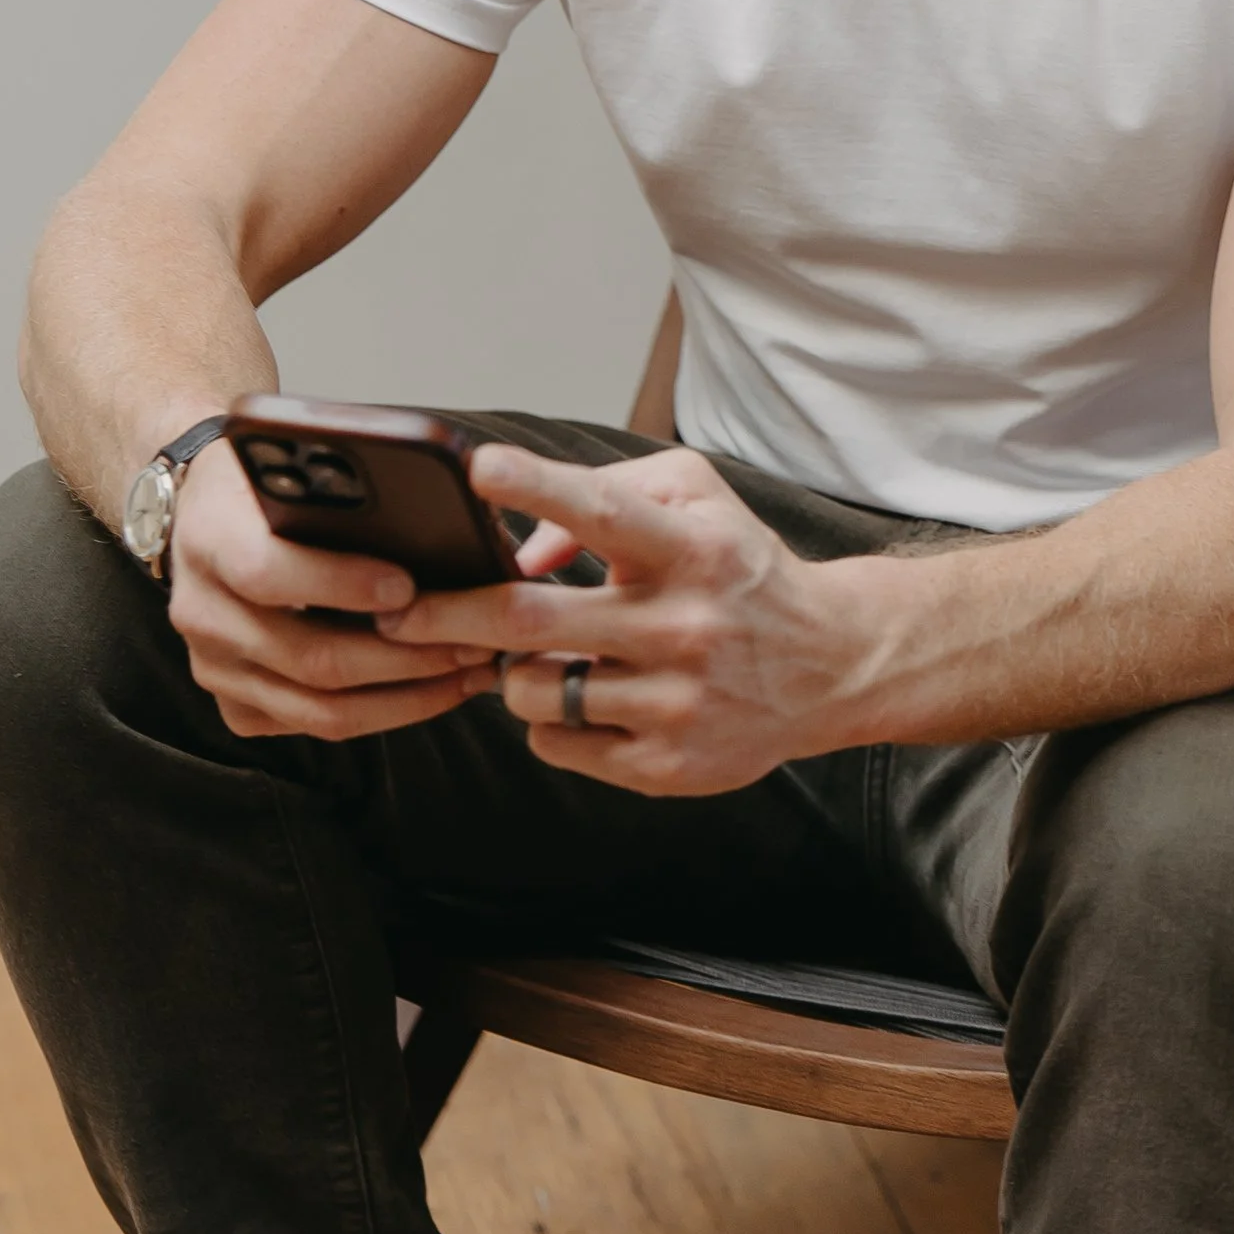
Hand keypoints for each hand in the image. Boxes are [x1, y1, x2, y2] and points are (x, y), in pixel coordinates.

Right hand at [166, 435, 502, 741]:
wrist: (203, 514)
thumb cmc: (268, 481)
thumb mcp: (293, 459)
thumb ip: (348, 488)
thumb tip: (448, 518)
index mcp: (212, 539)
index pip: (269, 572)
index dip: (340, 583)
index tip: (408, 584)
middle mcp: (204, 612)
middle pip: (310, 658)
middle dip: (405, 655)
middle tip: (475, 638)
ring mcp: (215, 669)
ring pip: (319, 709)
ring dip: (408, 696)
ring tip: (473, 670)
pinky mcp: (235, 706)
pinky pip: (315, 726)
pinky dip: (383, 714)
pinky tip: (436, 688)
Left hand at [381, 443, 865, 796]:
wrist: (830, 663)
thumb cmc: (742, 570)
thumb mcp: (697, 500)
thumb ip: (609, 494)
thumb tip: (523, 553)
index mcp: (693, 551)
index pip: (604, 512)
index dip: (537, 487)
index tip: (479, 468)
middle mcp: (685, 627)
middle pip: (534, 622)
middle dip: (452, 614)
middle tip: (403, 611)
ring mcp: (676, 704)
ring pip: (534, 692)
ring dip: (510, 673)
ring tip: (536, 657)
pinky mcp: (667, 765)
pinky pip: (558, 744)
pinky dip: (549, 719)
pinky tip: (584, 698)